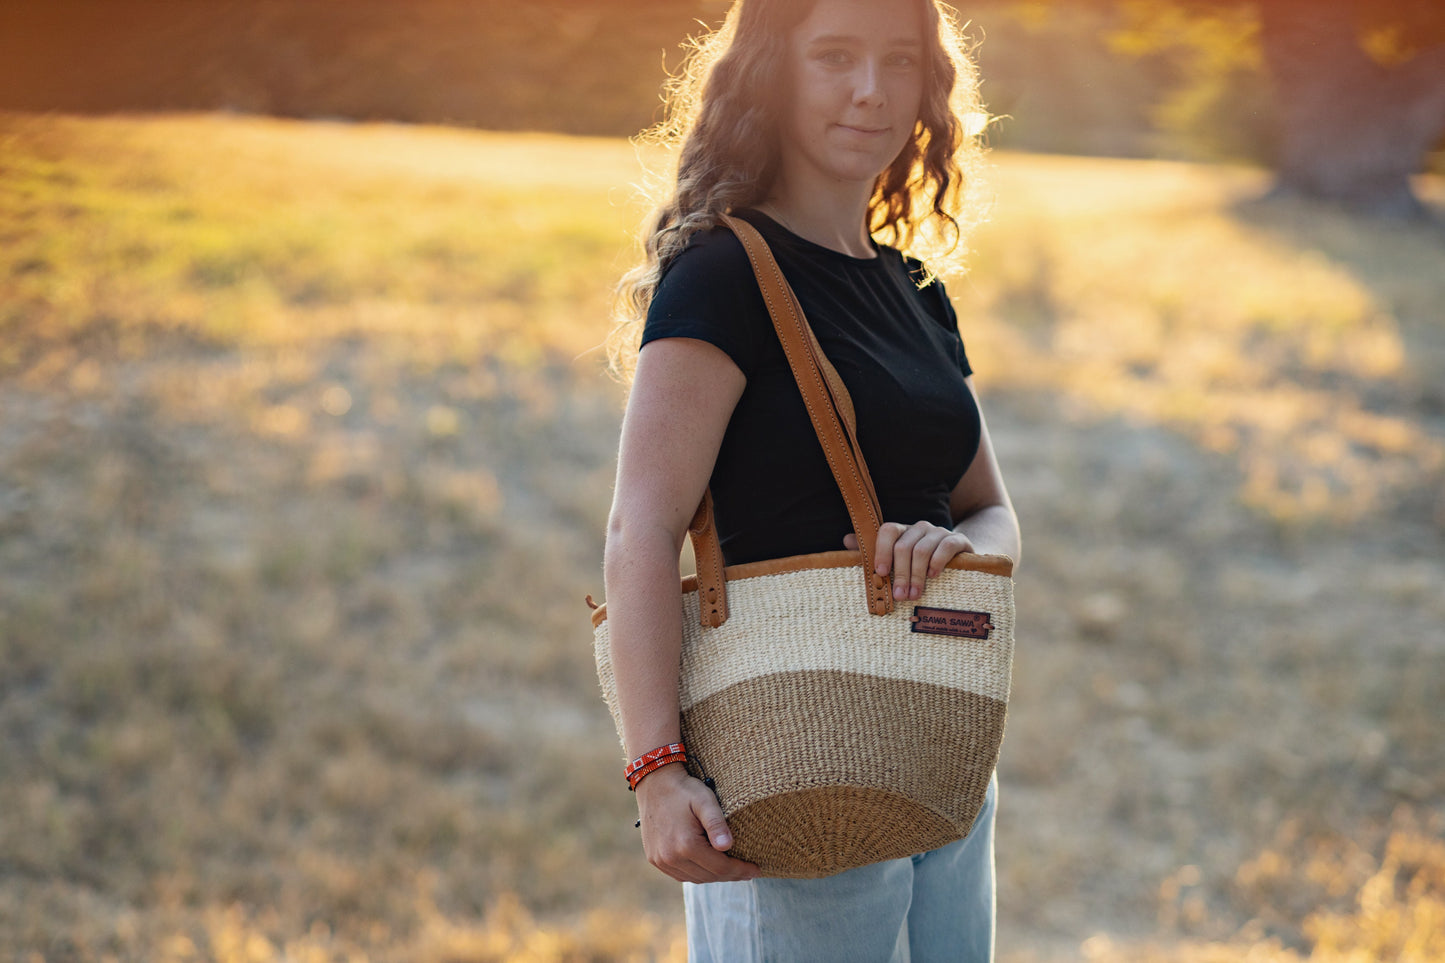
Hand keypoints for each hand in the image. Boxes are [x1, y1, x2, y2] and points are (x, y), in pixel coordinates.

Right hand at [635, 764, 760, 882]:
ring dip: (714, 876)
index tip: (756, 869)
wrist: (654, 783)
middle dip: (731, 875)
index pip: (721, 868)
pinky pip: (681, 875)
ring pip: (695, 879)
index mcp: (686, 844)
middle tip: (747, 871)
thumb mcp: (705, 801)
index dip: (741, 870)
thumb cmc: (684, 790)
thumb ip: (716, 824)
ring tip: (731, 869)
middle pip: (709, 876)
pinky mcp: (655, 859)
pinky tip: (708, 866)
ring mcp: (660, 861)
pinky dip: (697, 874)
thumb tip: (728, 846)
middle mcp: (671, 858)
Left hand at [844, 521, 976, 600]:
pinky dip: (937, 562)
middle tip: (899, 596)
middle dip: (900, 574)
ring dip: (916, 575)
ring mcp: (939, 532)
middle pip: (904, 546)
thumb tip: (846, 540)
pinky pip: (945, 547)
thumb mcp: (898, 559)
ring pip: (922, 549)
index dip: (881, 550)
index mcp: (902, 531)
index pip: (887, 531)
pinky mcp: (958, 540)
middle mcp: (919, 528)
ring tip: (914, 595)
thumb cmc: (921, 563)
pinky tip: (933, 576)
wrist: (960, 558)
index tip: (880, 573)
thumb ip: (872, 551)